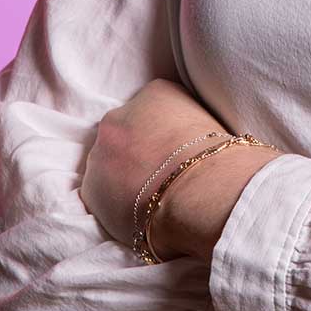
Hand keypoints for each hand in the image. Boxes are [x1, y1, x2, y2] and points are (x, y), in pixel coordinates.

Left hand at [77, 78, 232, 253]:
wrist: (204, 192)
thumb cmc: (219, 161)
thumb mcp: (210, 123)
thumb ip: (186, 126)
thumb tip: (186, 143)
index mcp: (155, 94)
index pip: (150, 112)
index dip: (161, 138)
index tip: (173, 155)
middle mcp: (119, 116)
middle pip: (123, 137)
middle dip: (136, 155)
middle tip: (160, 179)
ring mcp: (100, 152)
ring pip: (108, 168)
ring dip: (123, 181)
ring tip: (151, 201)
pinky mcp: (91, 188)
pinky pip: (100, 198)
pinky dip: (115, 208)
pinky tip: (140, 216)